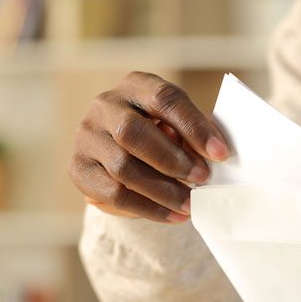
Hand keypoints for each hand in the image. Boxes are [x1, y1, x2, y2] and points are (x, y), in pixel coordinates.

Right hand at [68, 71, 229, 222]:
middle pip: (132, 132)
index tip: (220, 153)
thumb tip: (217, 154)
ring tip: (190, 204)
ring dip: (163, 190)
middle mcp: (106, 105)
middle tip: (202, 178)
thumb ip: (195, 135)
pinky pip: (113, 193)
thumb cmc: (165, 134)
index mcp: (137, 85)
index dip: (194, 127)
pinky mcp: (80, 168)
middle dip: (173, 160)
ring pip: (123, 167)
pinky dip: (148, 208)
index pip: (165, 99)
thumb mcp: (182, 125)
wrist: (127, 155)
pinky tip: (173, 215)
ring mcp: (87, 136)